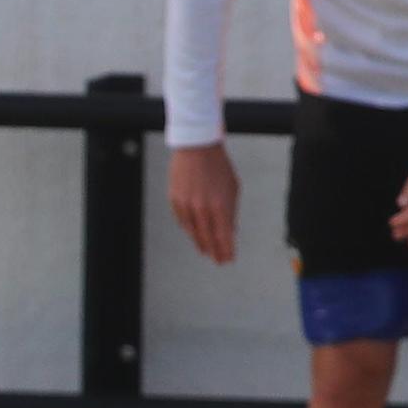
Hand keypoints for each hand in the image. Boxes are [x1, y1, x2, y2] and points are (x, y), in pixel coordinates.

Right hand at [168, 142, 239, 264]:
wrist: (196, 147)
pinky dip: (190, 229)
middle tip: (219, 260)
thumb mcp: (232, 187)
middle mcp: (202, 209)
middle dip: (214, 251)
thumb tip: (230, 230)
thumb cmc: (218, 166)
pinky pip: (183, 221)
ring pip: (193, 232)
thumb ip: (231, 210)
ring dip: (201, 243)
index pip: (223, 235)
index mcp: (220, 205)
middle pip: (208, 238)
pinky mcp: (175, 201)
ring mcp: (187, 206)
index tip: (228, 259)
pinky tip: (195, 233)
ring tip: (206, 251)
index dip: (226, 249)